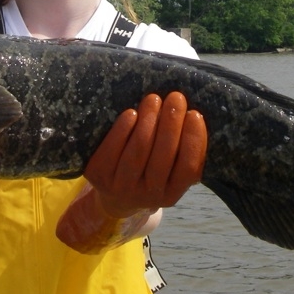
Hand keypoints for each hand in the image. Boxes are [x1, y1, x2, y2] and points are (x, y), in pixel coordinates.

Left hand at [56, 92, 206, 253]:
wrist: (114, 196)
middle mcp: (148, 196)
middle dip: (171, 122)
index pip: (189, 167)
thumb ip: (184, 152)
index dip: (194, 139)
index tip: (195, 113)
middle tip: (176, 97)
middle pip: (163, 155)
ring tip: (154, 99)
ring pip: (138, 150)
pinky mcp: (99, 176)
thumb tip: (194, 116)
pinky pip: (112, 149)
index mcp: (172, 194)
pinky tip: (132, 113)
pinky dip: (123, 128)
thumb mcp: (171, 172)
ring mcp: (122, 187)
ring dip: (149, 120)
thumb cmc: (151, 173)